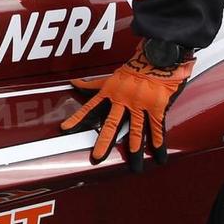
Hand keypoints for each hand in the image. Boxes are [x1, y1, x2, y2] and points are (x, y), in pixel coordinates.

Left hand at [62, 47, 194, 168]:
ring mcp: (140, 105)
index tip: (65, 129)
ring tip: (135, 167)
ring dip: (134, 150)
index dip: (77, 118)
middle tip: (96, 158)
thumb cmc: (136, 64)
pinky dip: (159, 142)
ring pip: (135, 131)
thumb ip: (93, 83)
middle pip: (110, 124)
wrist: (158, 55)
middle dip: (103, 142)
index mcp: (111, 92)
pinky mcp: (156, 107)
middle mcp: (123, 100)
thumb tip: (73, 82)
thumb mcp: (111, 74)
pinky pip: (157, 128)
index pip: (89, 107)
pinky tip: (159, 155)